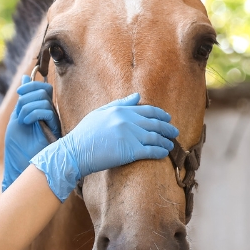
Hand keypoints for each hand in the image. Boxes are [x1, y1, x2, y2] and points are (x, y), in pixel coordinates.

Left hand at [2, 76, 61, 190]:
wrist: (20, 167)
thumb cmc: (18, 147)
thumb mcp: (16, 119)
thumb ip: (22, 101)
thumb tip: (25, 79)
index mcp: (40, 111)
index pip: (42, 88)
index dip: (30, 85)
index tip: (19, 93)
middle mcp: (49, 115)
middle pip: (44, 90)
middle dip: (28, 95)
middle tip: (20, 112)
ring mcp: (53, 122)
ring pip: (44, 99)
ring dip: (27, 107)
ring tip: (23, 121)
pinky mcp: (55, 130)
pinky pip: (47, 111)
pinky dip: (33, 113)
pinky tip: (28, 123)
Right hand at [31, 93, 178, 201]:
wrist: (75, 152)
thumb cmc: (85, 134)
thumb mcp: (99, 113)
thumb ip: (120, 104)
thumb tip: (138, 96)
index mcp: (121, 111)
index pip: (148, 111)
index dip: (161, 115)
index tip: (168, 119)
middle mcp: (127, 122)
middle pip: (155, 124)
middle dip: (168, 128)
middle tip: (174, 132)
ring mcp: (130, 136)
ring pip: (156, 138)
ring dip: (166, 141)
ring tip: (170, 145)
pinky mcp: (130, 151)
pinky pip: (151, 151)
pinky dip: (160, 152)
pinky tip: (164, 153)